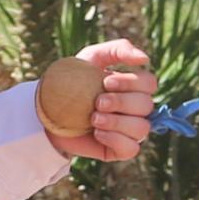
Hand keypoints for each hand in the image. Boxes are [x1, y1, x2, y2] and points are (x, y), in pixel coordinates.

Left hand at [42, 40, 158, 161]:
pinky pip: (131, 149)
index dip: (131, 82)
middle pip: (146, 106)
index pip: (150, 84)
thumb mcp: (92, 57)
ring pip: (141, 129)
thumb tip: (145, 58)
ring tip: (93, 119)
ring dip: (116, 122)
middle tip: (97, 102)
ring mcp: (129, 131)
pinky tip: (97, 133)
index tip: (105, 82)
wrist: (48, 108)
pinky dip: (115, 139)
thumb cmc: (73, 80)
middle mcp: (136, 109)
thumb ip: (119, 49)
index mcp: (134, 87)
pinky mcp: (118, 150)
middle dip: (120, 102)